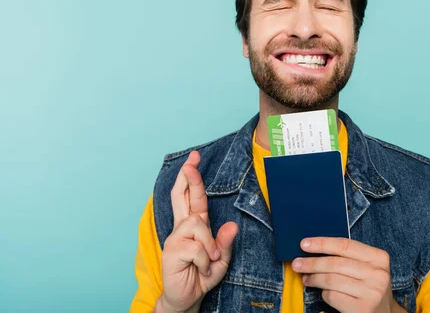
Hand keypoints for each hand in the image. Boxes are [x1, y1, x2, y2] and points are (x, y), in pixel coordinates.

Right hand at [157, 151, 238, 312]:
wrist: (187, 298)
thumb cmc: (202, 275)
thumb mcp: (221, 260)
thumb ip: (225, 243)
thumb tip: (232, 226)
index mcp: (194, 225)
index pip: (192, 196)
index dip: (193, 177)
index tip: (194, 158)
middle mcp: (182, 228)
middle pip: (182, 196)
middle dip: (188, 177)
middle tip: (191, 162)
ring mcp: (175, 238)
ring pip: (196, 225)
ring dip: (208, 244)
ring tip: (208, 261)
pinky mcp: (171, 251)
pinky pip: (195, 247)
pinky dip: (204, 259)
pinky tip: (200, 268)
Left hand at [291, 237, 405, 312]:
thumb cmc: (369, 287)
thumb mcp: (367, 268)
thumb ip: (348, 257)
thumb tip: (315, 248)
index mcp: (379, 258)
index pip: (345, 245)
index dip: (322, 243)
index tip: (304, 244)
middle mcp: (378, 274)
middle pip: (335, 263)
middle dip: (312, 263)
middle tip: (297, 263)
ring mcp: (371, 292)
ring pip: (331, 280)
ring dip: (314, 278)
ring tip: (306, 279)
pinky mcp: (362, 308)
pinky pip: (332, 296)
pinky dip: (323, 293)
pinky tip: (321, 292)